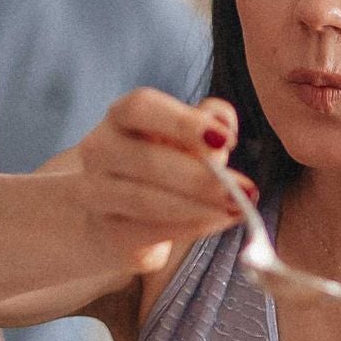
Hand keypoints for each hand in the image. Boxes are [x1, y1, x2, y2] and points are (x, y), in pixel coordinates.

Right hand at [63, 89, 245, 276]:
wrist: (121, 217)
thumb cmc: (161, 166)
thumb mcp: (185, 138)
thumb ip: (207, 122)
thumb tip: (223, 122)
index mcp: (120, 117)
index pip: (140, 108)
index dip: (183, 122)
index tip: (227, 139)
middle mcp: (98, 150)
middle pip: (146, 160)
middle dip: (200, 177)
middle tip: (244, 189)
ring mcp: (96, 194)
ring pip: (146, 200)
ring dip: (199, 206)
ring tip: (237, 208)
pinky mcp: (106, 232)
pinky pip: (149, 231)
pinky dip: (190, 227)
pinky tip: (218, 221)